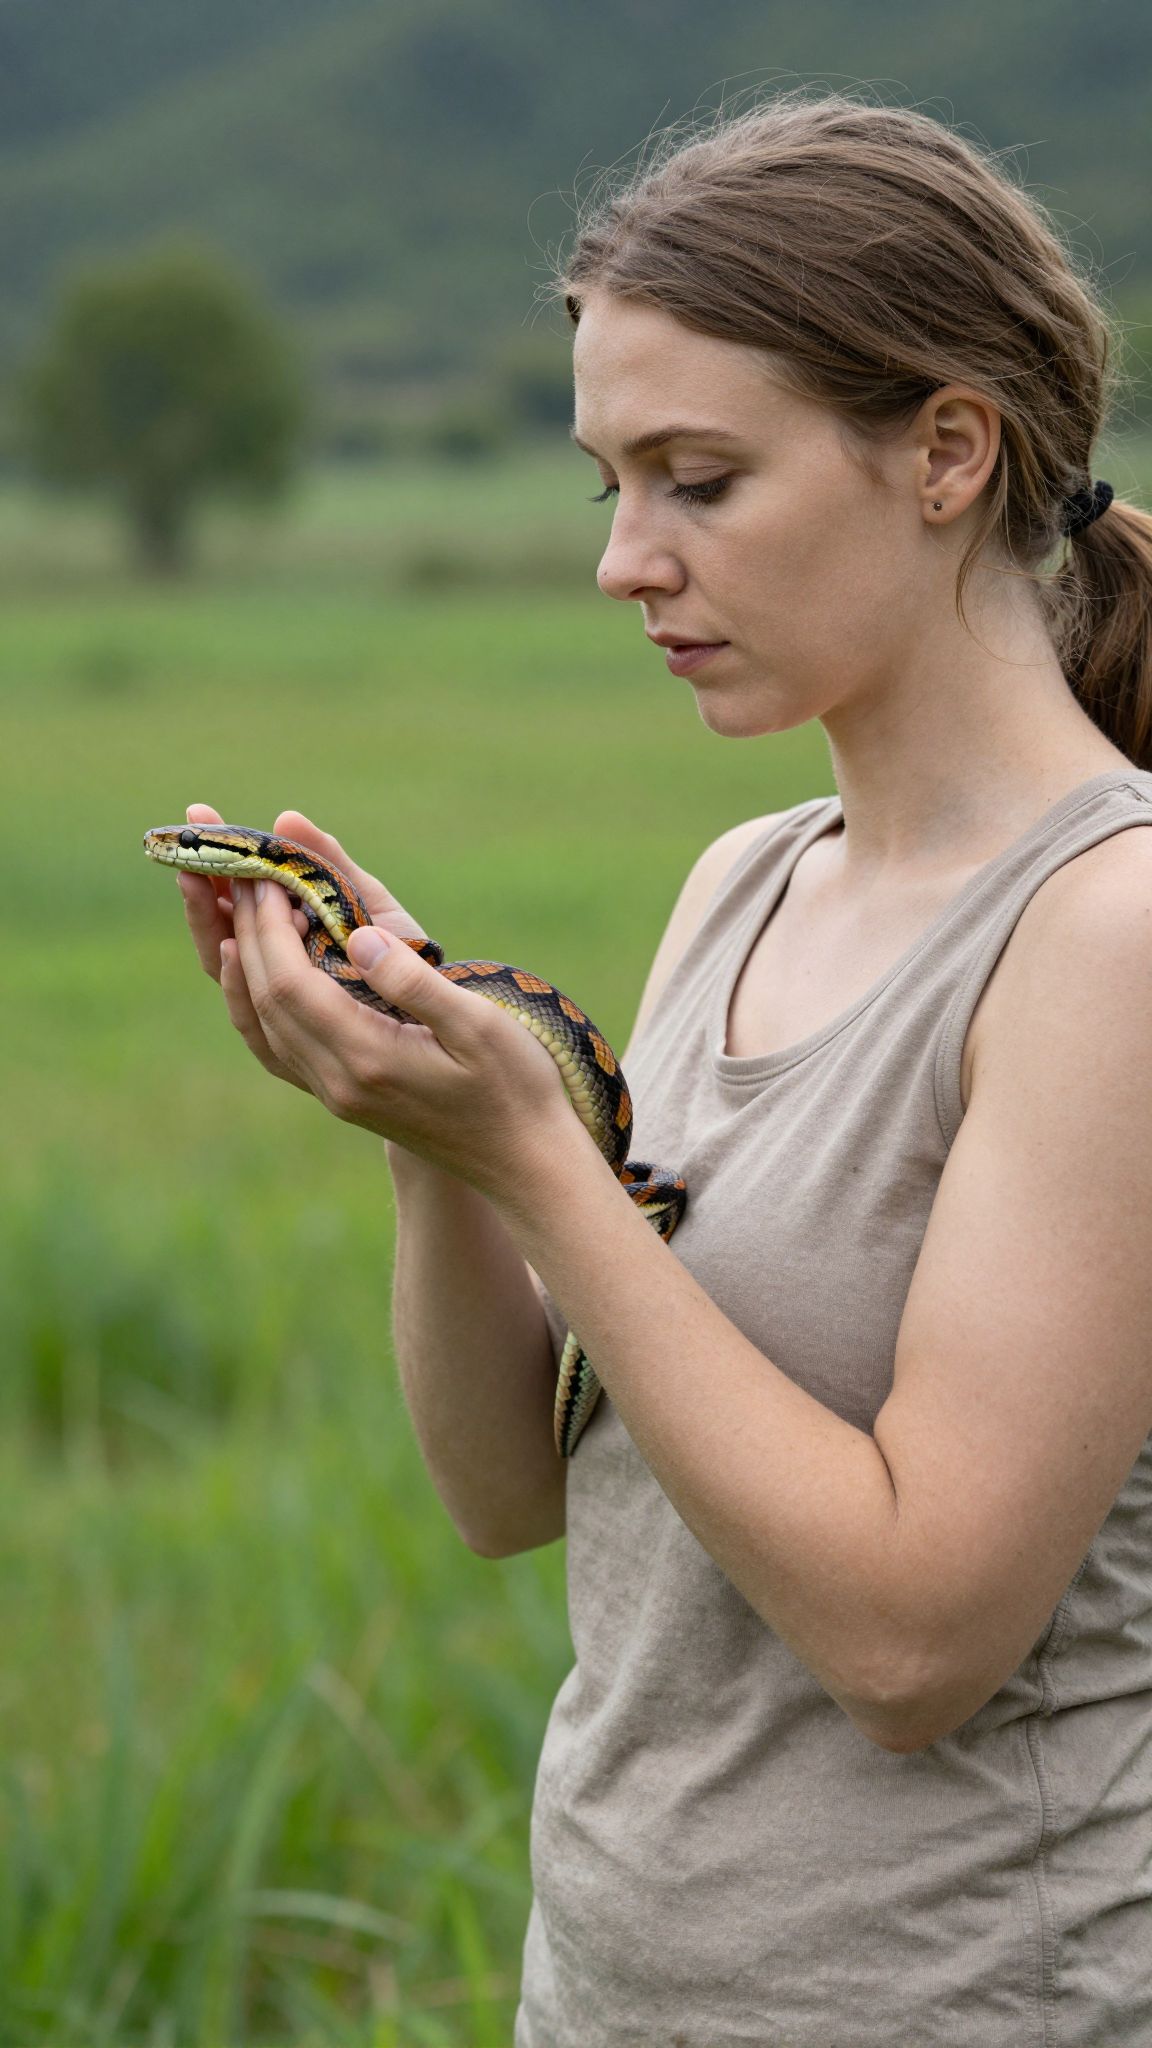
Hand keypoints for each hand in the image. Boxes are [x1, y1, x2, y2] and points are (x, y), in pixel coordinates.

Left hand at [227, 872, 578, 1201]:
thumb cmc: (516, 1087)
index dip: (269, 927)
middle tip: (245, 874)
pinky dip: (256, 1002)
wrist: (524, 1163)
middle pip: (266, 1001)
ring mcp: (336, 1095)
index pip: (291, 985)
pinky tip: (258, 972)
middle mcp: (339, 1082)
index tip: (266, 875)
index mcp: (369, 1059)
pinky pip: (277, 1047)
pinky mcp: (343, 1097)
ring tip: (241, 911)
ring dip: (245, 965)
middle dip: (249, 934)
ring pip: (262, 1025)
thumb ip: (414, 981)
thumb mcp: (478, 1025)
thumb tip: (359, 936)